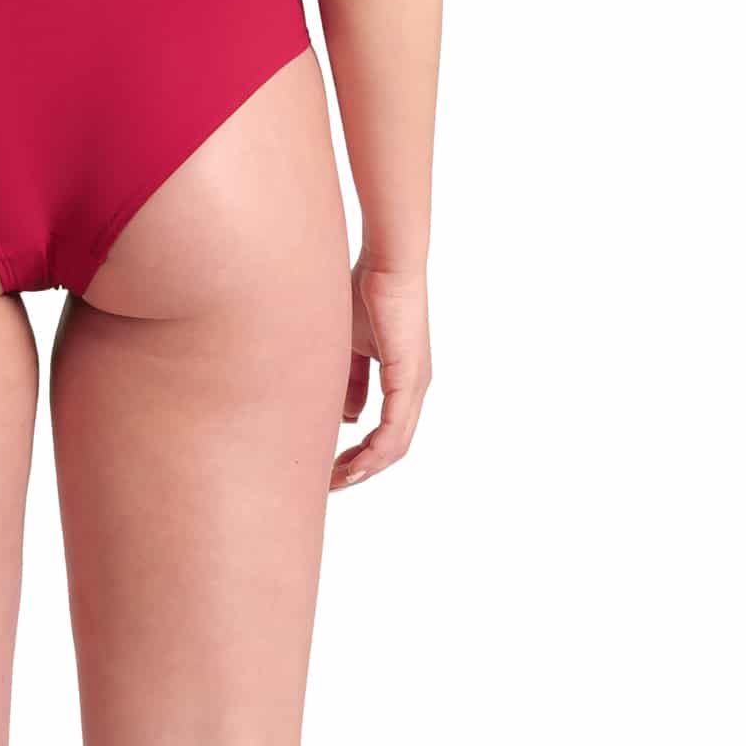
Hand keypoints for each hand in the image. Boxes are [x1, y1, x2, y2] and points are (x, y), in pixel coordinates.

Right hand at [332, 260, 429, 491]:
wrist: (386, 262)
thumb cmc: (363, 290)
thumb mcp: (349, 343)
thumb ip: (348, 378)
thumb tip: (346, 415)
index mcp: (401, 378)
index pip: (384, 429)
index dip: (358, 452)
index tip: (331, 465)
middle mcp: (413, 387)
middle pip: (391, 446)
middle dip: (359, 468)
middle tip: (331, 483)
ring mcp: (415, 385)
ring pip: (395, 444)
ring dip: (366, 466)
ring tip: (337, 480)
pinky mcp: (409, 377)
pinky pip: (395, 428)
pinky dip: (376, 450)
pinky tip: (356, 463)